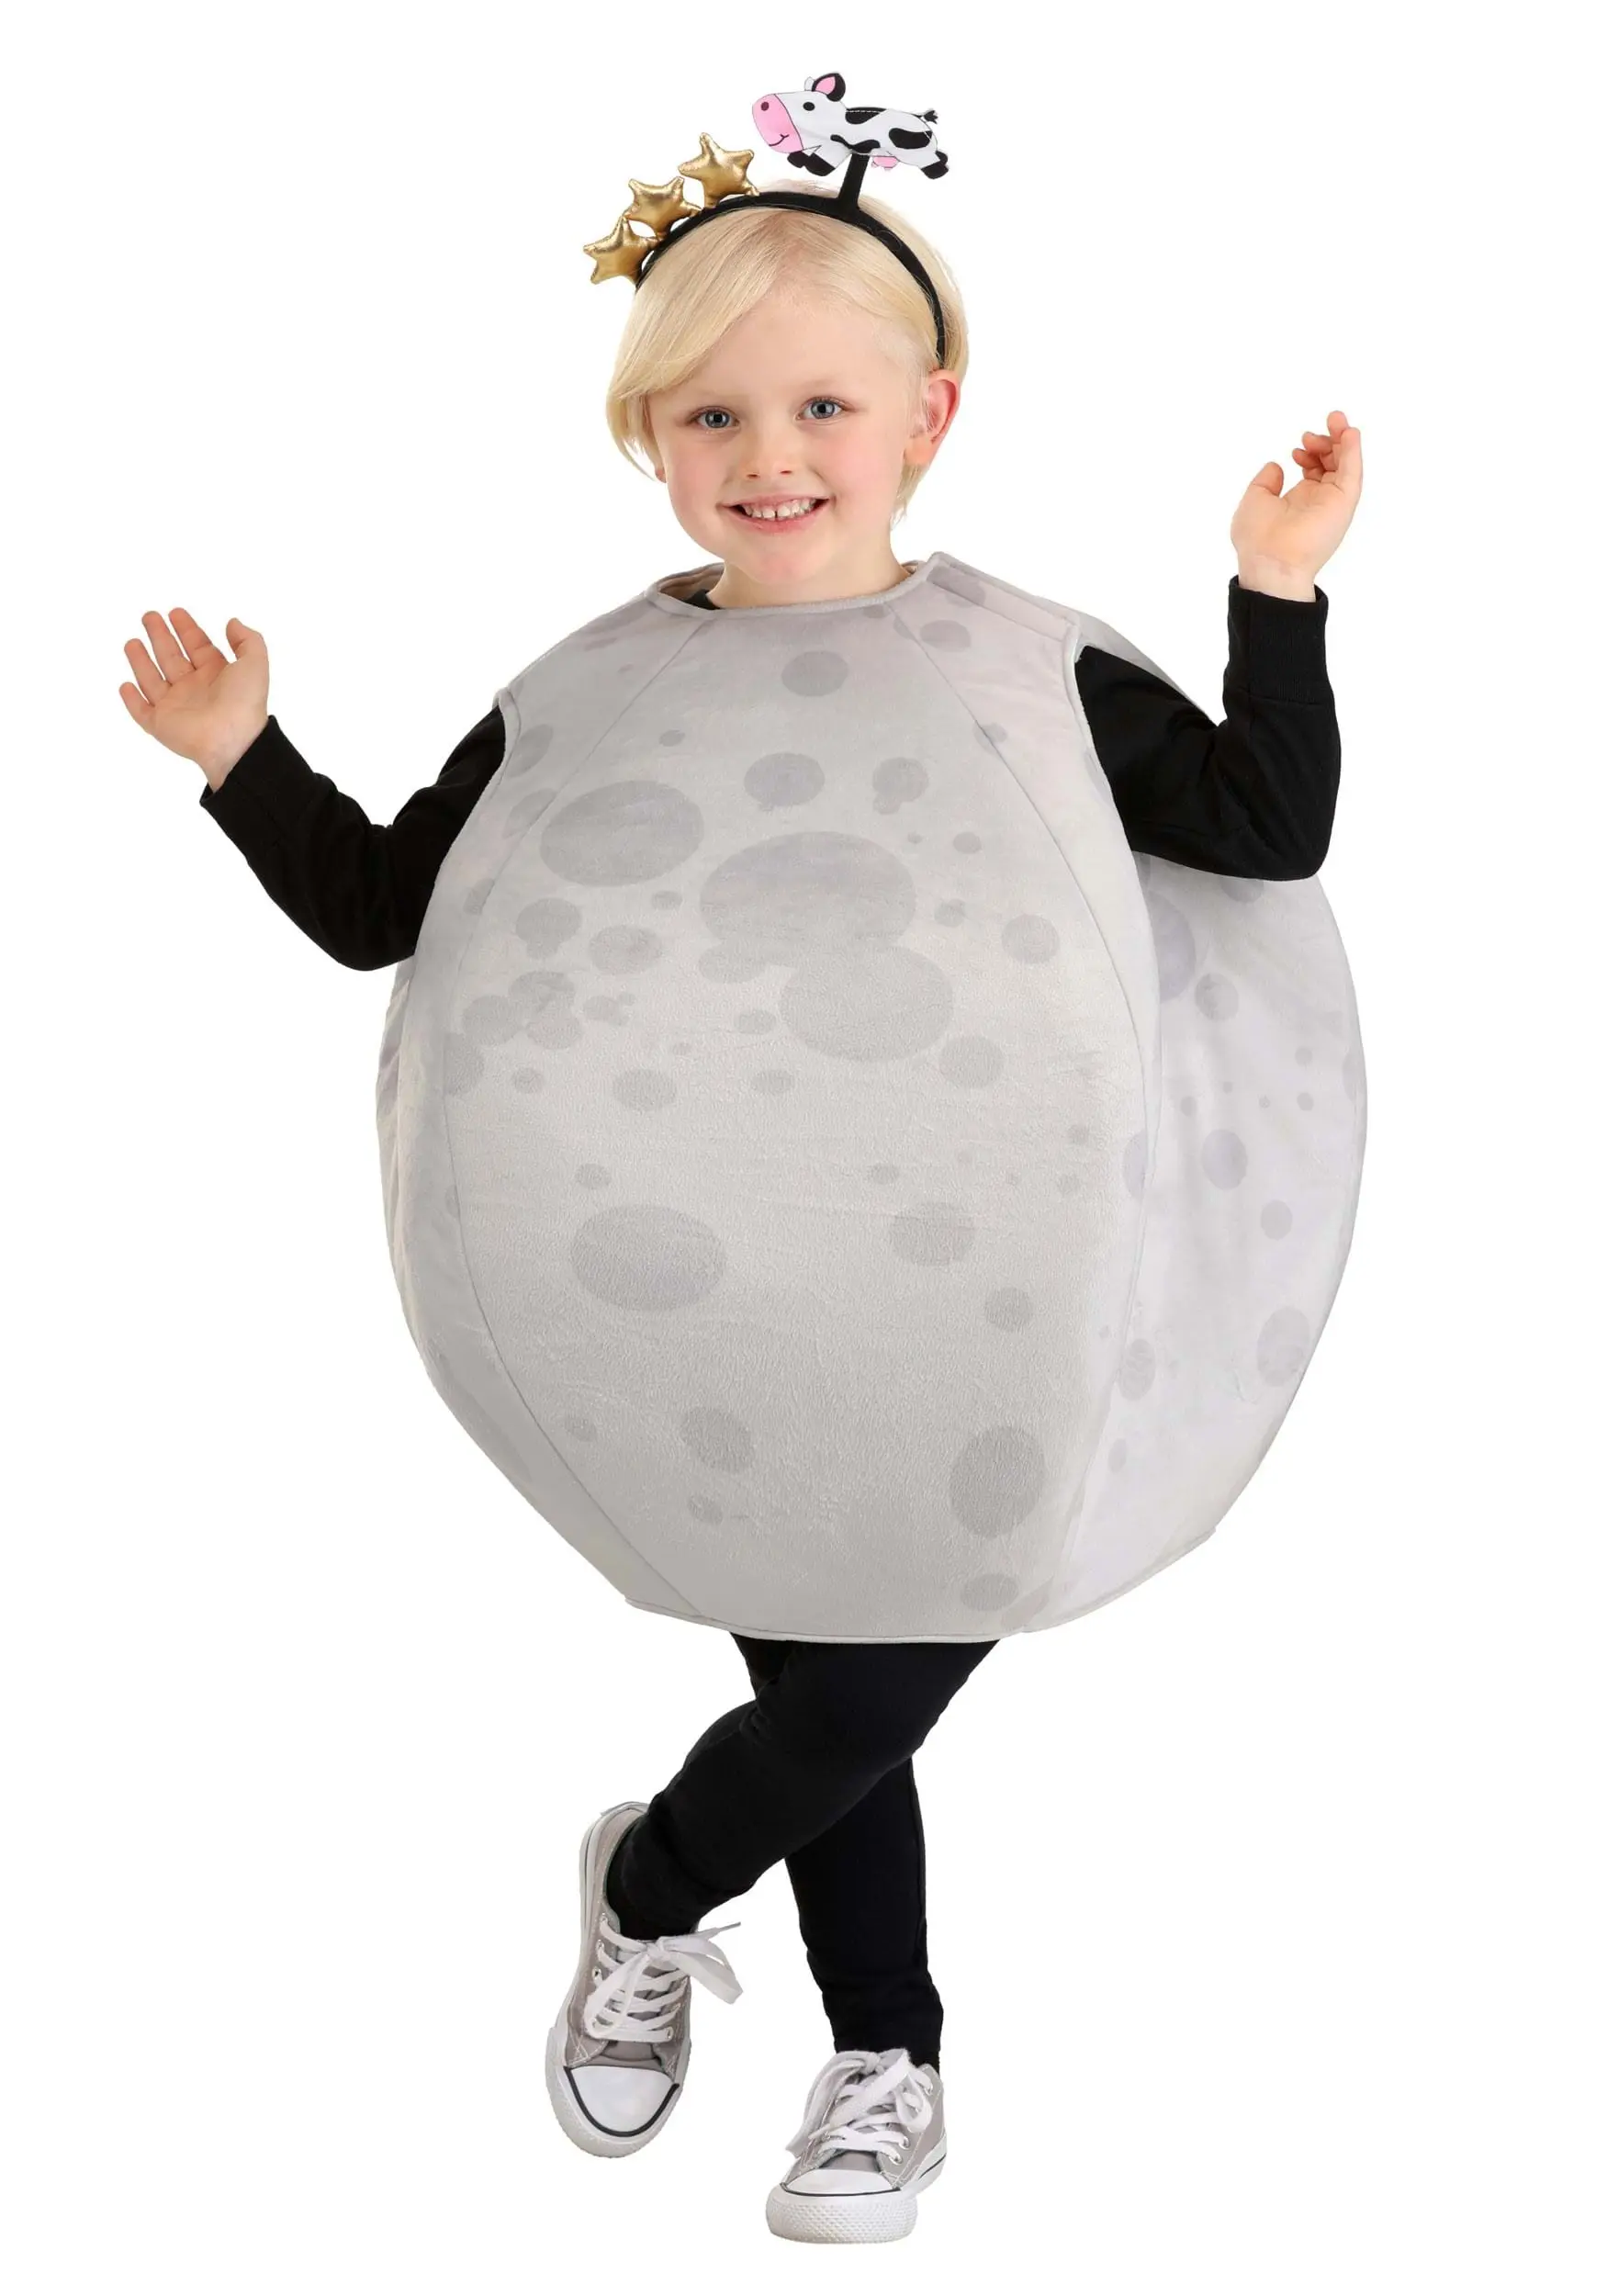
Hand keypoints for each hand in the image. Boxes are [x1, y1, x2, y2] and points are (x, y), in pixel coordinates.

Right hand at [119, 609, 269, 789]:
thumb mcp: (255, 663)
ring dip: (141, 661)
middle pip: (172, 657)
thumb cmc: (244, 702)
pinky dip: (132, 701)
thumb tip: (232, 622)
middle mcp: (194, 689)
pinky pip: (142, 712)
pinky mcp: (161, 725)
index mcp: (216, 674)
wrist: (232, 739)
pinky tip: (125, 686)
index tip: (175, 612)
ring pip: (153, 680)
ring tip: (131, 642)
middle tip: (149, 616)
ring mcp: (176, 708)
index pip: (198, 646)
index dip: (187, 629)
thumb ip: (248, 640)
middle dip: (160, 636)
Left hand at [1230, 410, 1362, 587]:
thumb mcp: (1254, 500)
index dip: (1310, 452)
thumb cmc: (1256, 537)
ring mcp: (1333, 502)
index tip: (1298, 446)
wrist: (1270, 561)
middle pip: (1333, 463)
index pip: (1315, 469)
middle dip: (1329, 440)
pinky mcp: (1344, 503)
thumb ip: (1265, 481)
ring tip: (1336, 420)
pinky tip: (1349, 433)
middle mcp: (1319, 500)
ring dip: (1343, 440)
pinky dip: (1353, 451)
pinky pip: (1353, 472)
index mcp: (1299, 500)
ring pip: (1346, 465)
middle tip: (1324, 423)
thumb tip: (1276, 466)